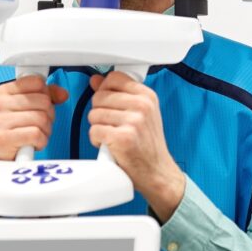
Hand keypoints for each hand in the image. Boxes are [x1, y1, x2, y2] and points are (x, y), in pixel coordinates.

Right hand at [0, 76, 68, 160]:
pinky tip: (32, 144)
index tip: (39, 107)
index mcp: (2, 92)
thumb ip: (46, 96)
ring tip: (34, 136)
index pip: (37, 82)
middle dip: (48, 116)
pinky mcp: (2, 139)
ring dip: (45, 131)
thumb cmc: (13, 132)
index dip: (46, 96)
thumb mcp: (27, 109)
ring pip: (41, 118)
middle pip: (43, 101)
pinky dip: (40, 142)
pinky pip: (36, 134)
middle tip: (38, 126)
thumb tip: (63, 94)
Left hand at [88, 71, 185, 221]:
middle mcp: (142, 106)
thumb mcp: (140, 113)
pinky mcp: (123, 138)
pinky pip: (94, 131)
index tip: (109, 103)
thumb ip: (119, 94)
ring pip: (94, 114)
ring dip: (98, 128)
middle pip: (99, 97)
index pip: (113, 78)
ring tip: (112, 136)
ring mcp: (133, 122)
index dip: (105, 90)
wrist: (157, 172)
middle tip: (113, 125)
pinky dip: (97, 140)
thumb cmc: (147, 144)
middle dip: (100, 112)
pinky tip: (109, 145)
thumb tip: (96, 80)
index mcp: (147, 96)